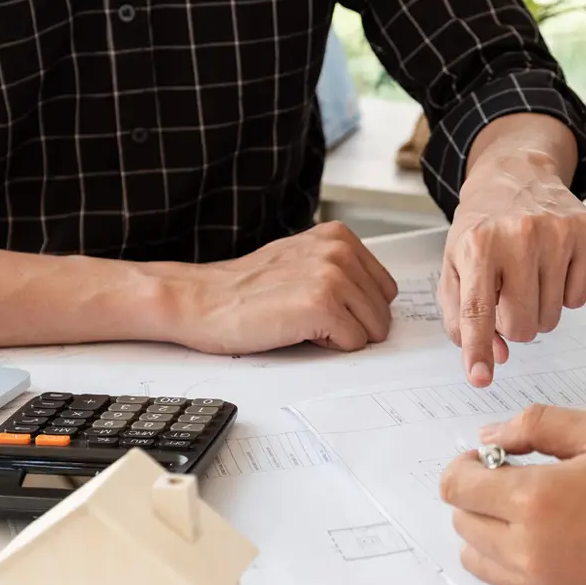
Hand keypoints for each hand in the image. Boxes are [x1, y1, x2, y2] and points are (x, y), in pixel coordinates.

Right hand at [161, 222, 397, 354]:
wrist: (201, 301)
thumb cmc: (245, 291)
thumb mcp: (300, 262)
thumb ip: (339, 270)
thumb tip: (376, 301)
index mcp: (338, 236)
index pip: (384, 289)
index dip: (356, 308)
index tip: (322, 306)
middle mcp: (339, 250)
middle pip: (382, 311)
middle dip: (353, 324)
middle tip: (308, 317)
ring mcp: (332, 276)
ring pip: (373, 329)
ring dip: (340, 336)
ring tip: (301, 322)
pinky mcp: (322, 305)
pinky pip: (354, 343)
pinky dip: (328, 348)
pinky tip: (297, 331)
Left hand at [438, 114, 585, 386]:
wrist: (516, 175)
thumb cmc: (482, 228)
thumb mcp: (455, 266)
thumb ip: (463, 317)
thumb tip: (497, 355)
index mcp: (477, 244)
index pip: (478, 311)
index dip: (479, 350)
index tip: (481, 378)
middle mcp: (519, 236)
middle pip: (522, 326)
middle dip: (513, 324)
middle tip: (507, 297)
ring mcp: (558, 233)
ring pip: (551, 318)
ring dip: (538, 309)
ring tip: (527, 277)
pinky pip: (579, 299)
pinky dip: (564, 293)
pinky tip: (551, 266)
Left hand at [439, 405, 585, 584]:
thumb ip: (537, 425)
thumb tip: (489, 437)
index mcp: (536, 499)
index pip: (455, 485)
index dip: (466, 463)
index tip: (494, 455)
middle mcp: (527, 547)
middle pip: (460, 518)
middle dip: (476, 491)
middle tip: (517, 475)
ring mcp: (539, 582)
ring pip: (473, 554)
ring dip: (485, 526)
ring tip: (530, 507)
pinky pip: (501, 581)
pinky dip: (503, 556)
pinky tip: (544, 534)